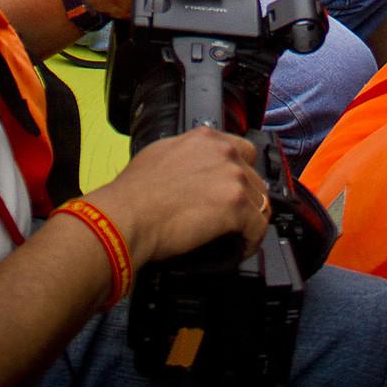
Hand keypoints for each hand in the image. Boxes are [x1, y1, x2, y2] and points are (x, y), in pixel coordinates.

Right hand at [90, 128, 270, 266]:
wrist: (127, 216)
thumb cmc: (134, 192)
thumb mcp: (160, 154)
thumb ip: (187, 155)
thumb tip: (192, 168)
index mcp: (205, 139)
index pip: (243, 151)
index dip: (240, 174)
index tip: (236, 190)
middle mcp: (223, 153)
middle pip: (254, 178)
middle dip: (246, 199)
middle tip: (233, 219)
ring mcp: (232, 177)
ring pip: (259, 201)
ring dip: (249, 220)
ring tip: (237, 237)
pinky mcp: (235, 205)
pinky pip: (259, 226)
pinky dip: (252, 240)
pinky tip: (240, 247)